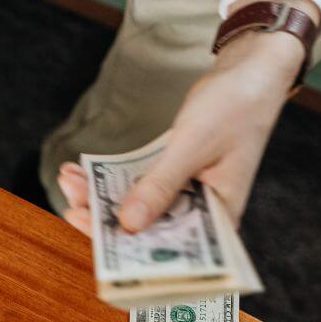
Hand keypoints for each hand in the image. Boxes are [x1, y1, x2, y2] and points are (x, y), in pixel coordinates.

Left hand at [60, 0, 314, 234]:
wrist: (251, 73)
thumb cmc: (236, 107)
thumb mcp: (193, 146)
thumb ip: (161, 186)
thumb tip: (129, 224)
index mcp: (221, 220)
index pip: (168, 248)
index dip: (125, 247)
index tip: (89, 230)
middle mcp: (202, 216)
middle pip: (146, 232)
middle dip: (104, 219)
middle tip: (70, 202)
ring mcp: (187, 197)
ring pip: (136, 208)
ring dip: (100, 197)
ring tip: (69, 179)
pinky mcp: (174, 178)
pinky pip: (137, 186)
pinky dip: (110, 179)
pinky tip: (81, 170)